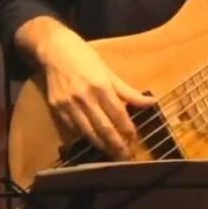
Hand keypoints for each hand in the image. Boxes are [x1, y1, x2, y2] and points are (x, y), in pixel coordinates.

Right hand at [26, 21, 153, 159]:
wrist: (55, 51)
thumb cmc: (86, 59)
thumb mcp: (109, 72)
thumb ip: (128, 91)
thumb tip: (151, 102)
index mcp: (101, 86)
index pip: (118, 114)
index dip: (127, 129)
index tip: (135, 140)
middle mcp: (85, 98)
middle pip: (103, 128)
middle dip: (116, 145)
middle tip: (125, 158)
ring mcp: (69, 105)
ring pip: (88, 132)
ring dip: (101, 146)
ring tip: (112, 155)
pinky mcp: (57, 109)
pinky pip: (73, 128)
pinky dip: (84, 137)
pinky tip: (93, 143)